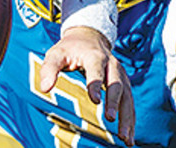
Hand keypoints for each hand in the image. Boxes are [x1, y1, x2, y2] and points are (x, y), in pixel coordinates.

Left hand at [39, 26, 134, 144]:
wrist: (89, 37)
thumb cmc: (70, 48)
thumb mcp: (56, 53)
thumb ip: (49, 69)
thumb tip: (45, 88)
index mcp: (95, 56)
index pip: (96, 70)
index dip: (96, 84)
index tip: (95, 100)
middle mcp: (112, 65)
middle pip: (116, 84)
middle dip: (114, 102)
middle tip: (110, 118)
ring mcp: (121, 75)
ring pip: (128, 96)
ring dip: (127, 117)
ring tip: (125, 138)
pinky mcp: (125, 84)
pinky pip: (130, 103)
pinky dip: (130, 120)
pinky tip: (128, 137)